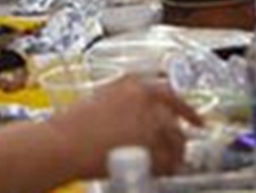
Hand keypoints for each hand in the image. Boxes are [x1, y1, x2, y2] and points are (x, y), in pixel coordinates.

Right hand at [52, 77, 201, 175]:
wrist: (62, 144)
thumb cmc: (70, 125)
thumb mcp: (99, 100)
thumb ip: (125, 103)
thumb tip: (138, 117)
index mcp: (134, 83)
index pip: (170, 93)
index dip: (185, 109)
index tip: (193, 118)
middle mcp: (146, 99)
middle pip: (177, 119)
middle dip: (179, 135)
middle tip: (179, 146)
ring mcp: (151, 123)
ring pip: (177, 141)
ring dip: (176, 153)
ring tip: (170, 163)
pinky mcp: (151, 149)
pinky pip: (170, 162)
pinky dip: (168, 169)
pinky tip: (162, 172)